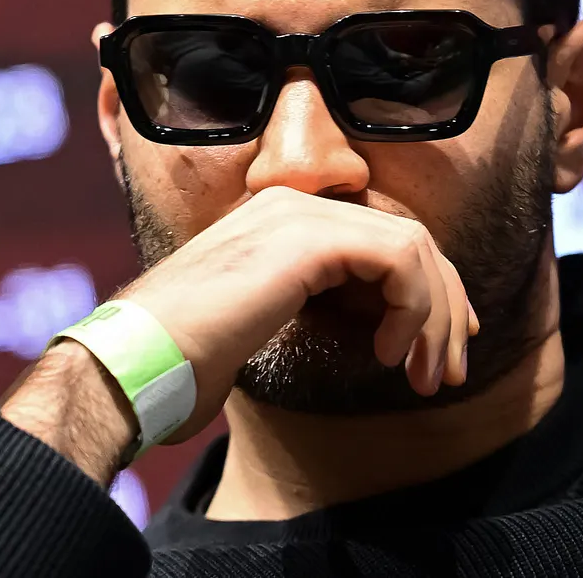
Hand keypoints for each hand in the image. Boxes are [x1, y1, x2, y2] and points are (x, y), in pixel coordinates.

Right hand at [2, 186, 476, 481]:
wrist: (132, 367)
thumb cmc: (178, 364)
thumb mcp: (251, 326)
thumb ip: (296, 308)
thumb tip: (352, 331)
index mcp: (276, 222)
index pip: (378, 236)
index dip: (424, 289)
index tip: (437, 347)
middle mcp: (289, 206)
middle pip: (406, 236)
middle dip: (444, 305)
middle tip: (449, 370)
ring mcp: (295, 217)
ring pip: (413, 245)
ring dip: (436, 316)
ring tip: (428, 376)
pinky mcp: (304, 241)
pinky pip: (398, 257)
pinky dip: (414, 308)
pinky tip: (389, 354)